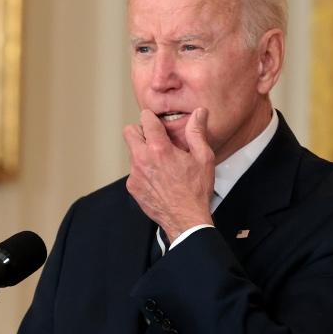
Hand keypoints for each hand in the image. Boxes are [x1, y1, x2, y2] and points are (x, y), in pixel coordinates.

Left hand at [123, 108, 214, 239]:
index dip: (152, 118)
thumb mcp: (203, 158)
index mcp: (160, 149)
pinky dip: (143, 171)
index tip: (156, 122)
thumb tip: (199, 113)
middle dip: (140, 132)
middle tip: (154, 140)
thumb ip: (197, 132)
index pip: (146, 120)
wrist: (186, 220)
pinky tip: (158, 179)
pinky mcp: (133, 187)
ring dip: (143, 153)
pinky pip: (133, 171)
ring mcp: (135, 174)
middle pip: (129, 132)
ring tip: (161, 164)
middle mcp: (143, 159)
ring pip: (132, 153)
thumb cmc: (196, 191)